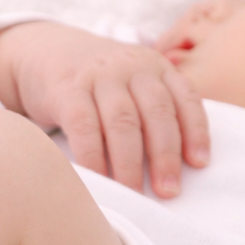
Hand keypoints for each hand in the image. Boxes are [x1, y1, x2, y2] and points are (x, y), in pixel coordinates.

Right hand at [0, 21, 209, 197]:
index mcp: (155, 67)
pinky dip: (93, 156)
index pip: (185, 99)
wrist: (45, 50)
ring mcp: (98, 76)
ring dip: (131, 163)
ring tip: (134, 194)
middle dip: (165, 156)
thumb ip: (154, 108)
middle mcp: (131, 67)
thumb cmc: (98, 82)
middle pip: (156, 113)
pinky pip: (84, 126)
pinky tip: (99, 180)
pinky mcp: (67, 89)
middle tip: (168, 192)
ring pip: (123, 122)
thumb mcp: (132, 82)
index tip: (199, 164)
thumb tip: (179, 164)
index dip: (196, 132)